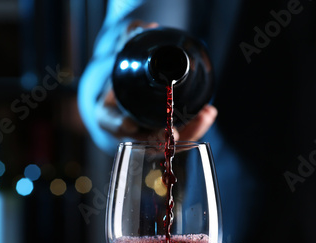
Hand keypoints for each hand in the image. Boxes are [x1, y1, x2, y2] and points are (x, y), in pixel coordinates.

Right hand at [95, 20, 217, 142]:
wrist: (132, 88)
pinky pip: (180, 137)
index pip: (109, 121)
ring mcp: (147, 135)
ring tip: (204, 115)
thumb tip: (148, 27)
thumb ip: (129, 38)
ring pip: (164, 142)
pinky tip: (207, 113)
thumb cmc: (125, 72)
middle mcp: (127, 129)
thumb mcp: (123, 54)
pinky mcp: (166, 135)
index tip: (128, 124)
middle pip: (142, 140)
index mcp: (107, 112)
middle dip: (159, 138)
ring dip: (185, 133)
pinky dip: (194, 127)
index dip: (117, 125)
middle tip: (173, 131)